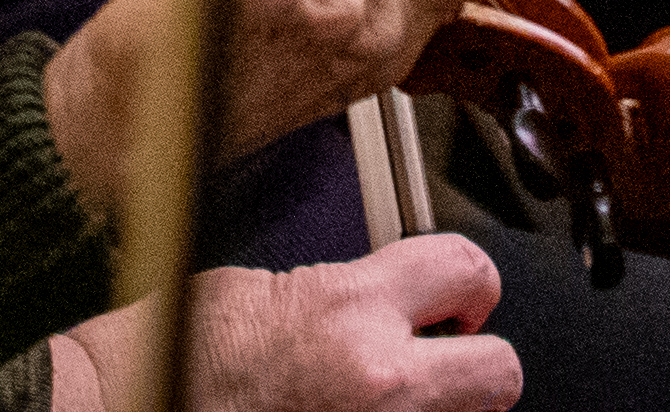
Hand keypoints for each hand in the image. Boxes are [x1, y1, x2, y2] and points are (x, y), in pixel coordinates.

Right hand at [43, 245, 518, 411]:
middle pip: (499, 373)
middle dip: (472, 364)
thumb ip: (347, 296)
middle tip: (435, 363)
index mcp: (348, 311)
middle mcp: (375, 384)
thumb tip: (394, 303)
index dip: (462, 285)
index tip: (451, 300)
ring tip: (378, 406)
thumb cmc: (170, 357)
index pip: (468, 271)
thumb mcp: (267, 291)